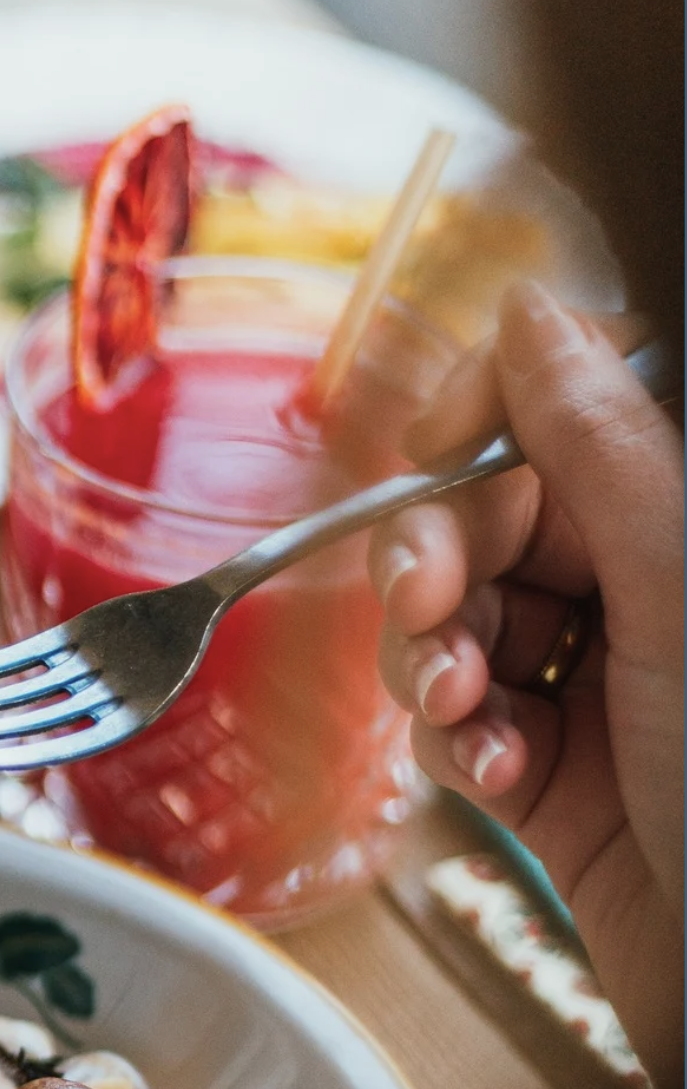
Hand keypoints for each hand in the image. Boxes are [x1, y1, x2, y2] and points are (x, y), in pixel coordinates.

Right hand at [370, 280, 682, 1088]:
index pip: (565, 403)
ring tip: (462, 711)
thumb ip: (604, 446)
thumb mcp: (682, 587)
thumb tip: (533, 314)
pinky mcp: (550, 770)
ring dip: (433, 661)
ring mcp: (598, 678)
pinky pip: (455, 722)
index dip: (484, 415)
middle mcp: (647, 583)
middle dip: (437, 555)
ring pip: (454, 619)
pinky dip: (454, 743)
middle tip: (428, 601)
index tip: (432, 448)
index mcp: (681, 517)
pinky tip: (495, 774)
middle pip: (489, 512)